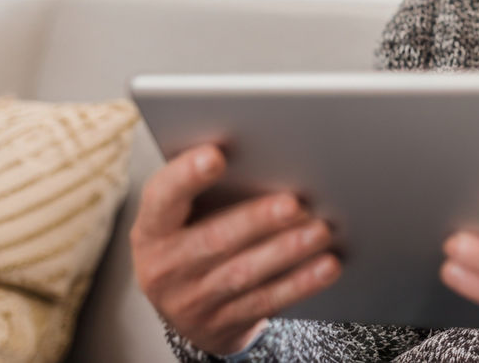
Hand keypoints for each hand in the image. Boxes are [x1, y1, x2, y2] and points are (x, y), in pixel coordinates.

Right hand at [130, 144, 341, 355]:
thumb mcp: (180, 216)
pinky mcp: (222, 325)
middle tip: (293, 203)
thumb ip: (205, 188)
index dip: (186, 176)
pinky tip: (326, 265)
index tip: (215, 155)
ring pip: (244, 274)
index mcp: (152, 229)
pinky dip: (300, 283)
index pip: (162, 197)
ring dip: (286, 251)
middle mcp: (165, 268)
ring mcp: (192, 302)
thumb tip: (261, 152)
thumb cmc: (188, 237)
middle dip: (256, 220)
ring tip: (319, 231)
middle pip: (214, 240)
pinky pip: (266, 302)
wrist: (183, 307)